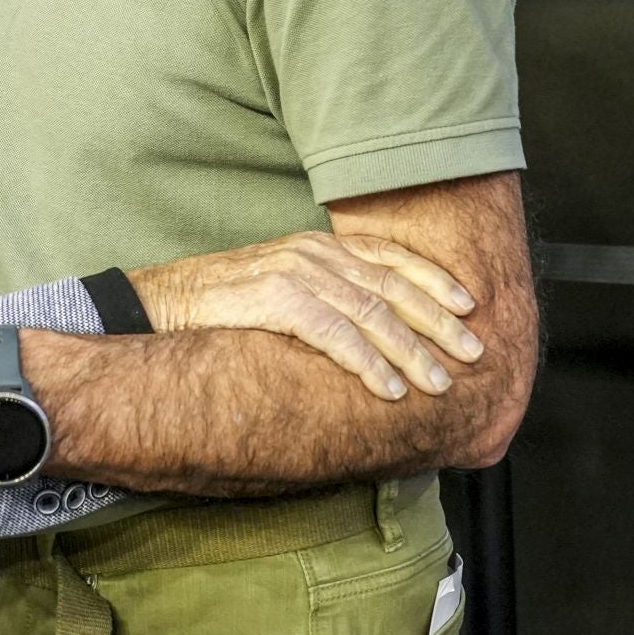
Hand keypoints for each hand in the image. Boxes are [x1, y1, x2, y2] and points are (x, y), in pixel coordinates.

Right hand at [130, 229, 481, 402]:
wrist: (160, 303)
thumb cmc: (219, 305)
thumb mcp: (278, 287)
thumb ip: (322, 296)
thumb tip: (369, 328)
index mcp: (317, 246)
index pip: (390, 257)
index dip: (434, 281)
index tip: (469, 305)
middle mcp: (312, 253)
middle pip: (392, 285)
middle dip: (438, 321)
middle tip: (473, 352)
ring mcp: (294, 274)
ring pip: (372, 312)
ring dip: (411, 351)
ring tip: (438, 382)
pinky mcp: (276, 300)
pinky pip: (336, 334)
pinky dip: (368, 362)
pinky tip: (389, 388)